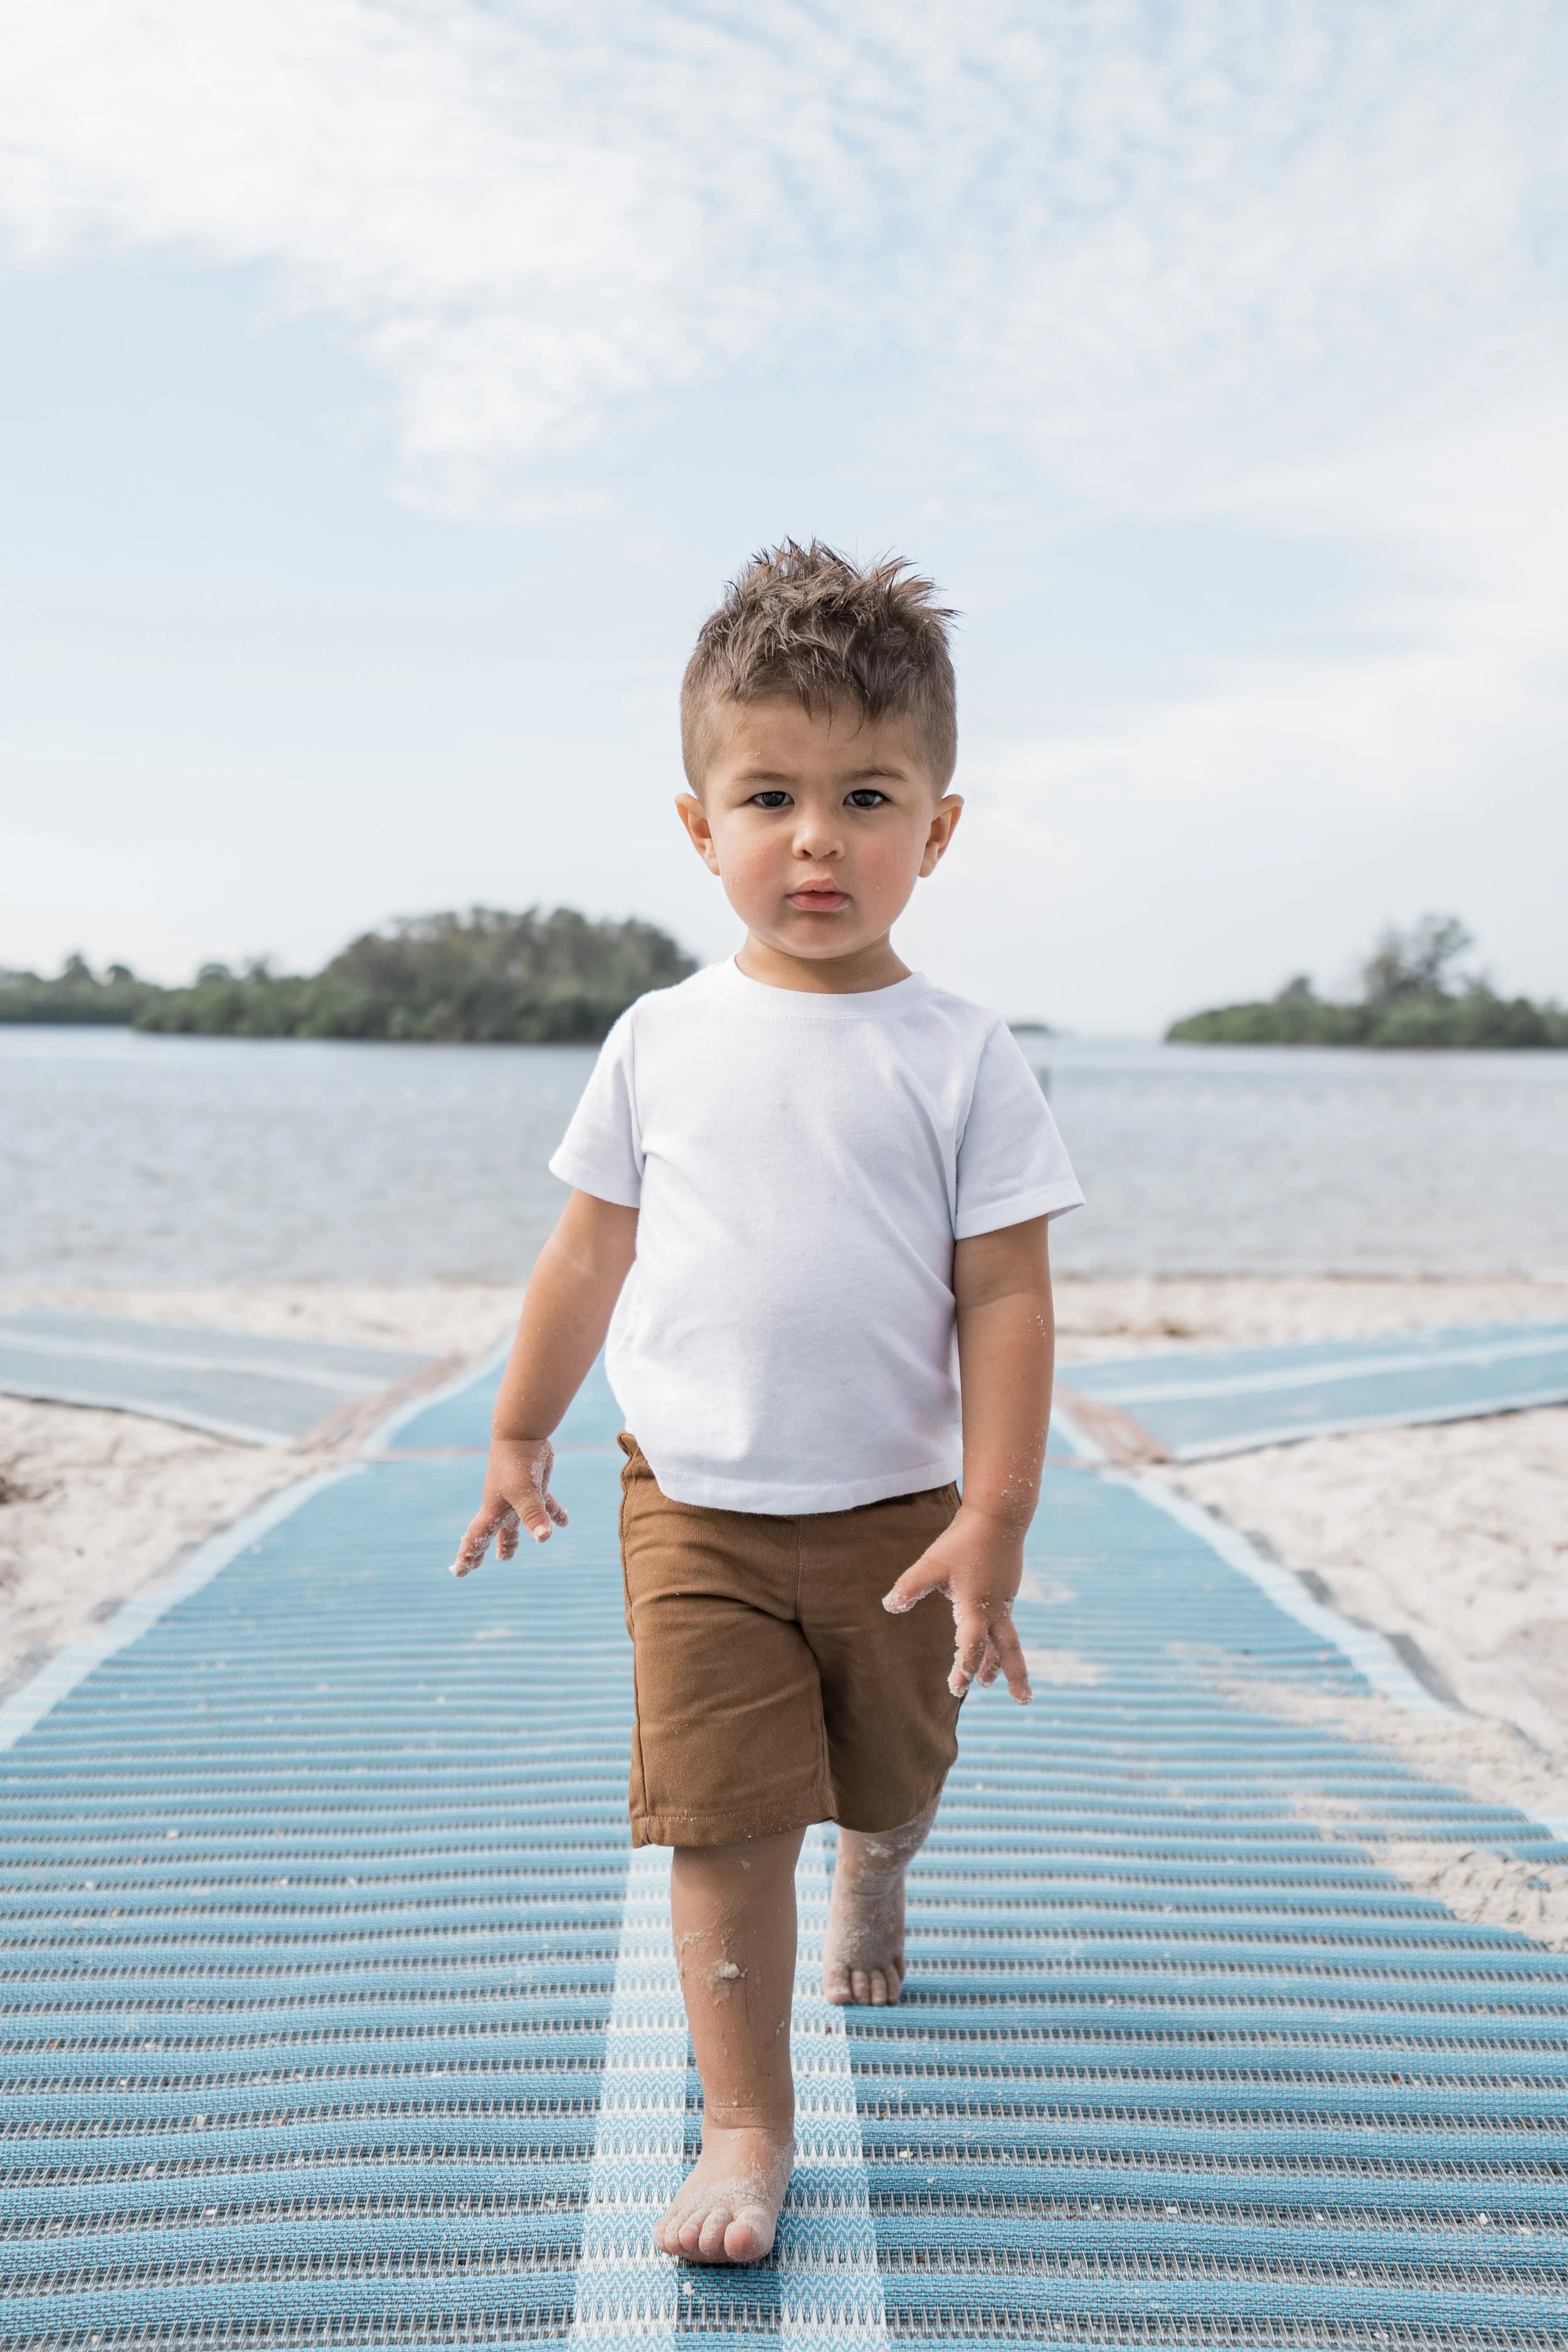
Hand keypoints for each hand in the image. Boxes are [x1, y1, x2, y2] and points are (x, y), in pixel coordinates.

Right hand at [452, 1437, 567, 1575]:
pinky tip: (565, 1522)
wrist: (523, 1433)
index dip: (468, 1555)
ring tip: (509, 1556)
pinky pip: (544, 1504)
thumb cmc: (517, 1463)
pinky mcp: (534, 1485)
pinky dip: (553, 1514)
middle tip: (477, 1566)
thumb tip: (544, 1538)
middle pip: (493, 1533)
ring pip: (515, 1522)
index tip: (460, 1572)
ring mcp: (519, 1495)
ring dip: (513, 1538)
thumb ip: (534, 1515)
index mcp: (493, 1510)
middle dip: (486, 1550)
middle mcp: (503, 1505)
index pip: (476, 1538)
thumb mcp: (525, 1492)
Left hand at [882, 1506, 1031, 1704]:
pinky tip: (989, 1635)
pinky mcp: (1006, 1588)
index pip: (971, 1647)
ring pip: (1006, 1636)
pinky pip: (1003, 1619)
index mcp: (976, 1607)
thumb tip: (889, 1606)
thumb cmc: (963, 1540)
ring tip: (993, 1680)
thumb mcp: (932, 1563)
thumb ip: (911, 1586)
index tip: (957, 1688)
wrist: (999, 1515)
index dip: (963, 1668)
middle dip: (1015, 1675)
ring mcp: (1004, 1598)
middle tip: (1023, 1701)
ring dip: (1002, 1659)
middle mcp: (995, 1608)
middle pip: (1009, 1649)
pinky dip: (998, 1636)